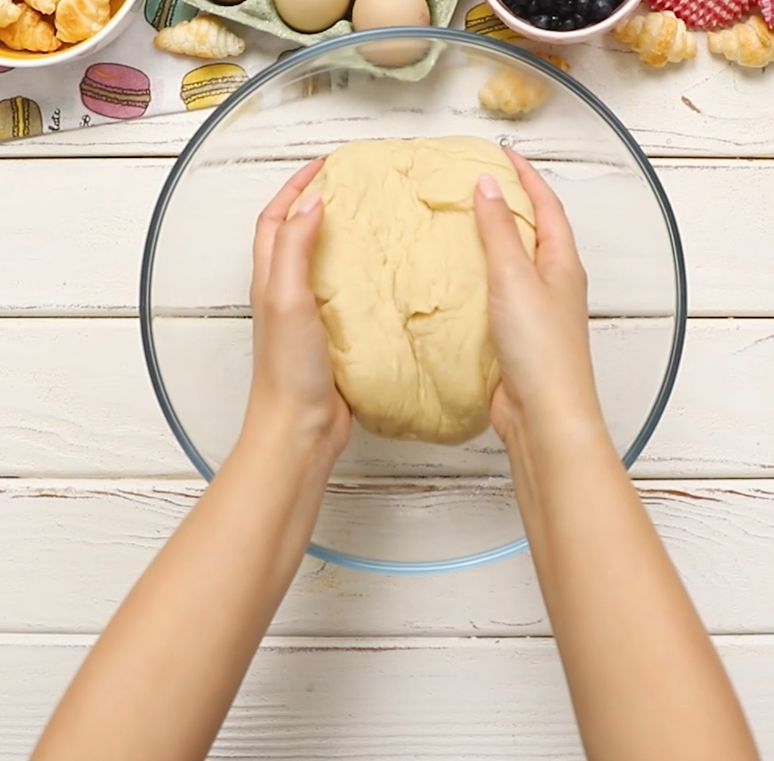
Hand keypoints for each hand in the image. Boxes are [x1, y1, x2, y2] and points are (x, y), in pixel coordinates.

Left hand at [244, 159, 350, 460]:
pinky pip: (342, 294)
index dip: (296, 187)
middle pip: (293, 235)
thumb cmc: (289, 368)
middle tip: (353, 188)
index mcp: (270, 280)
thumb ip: (295, 250)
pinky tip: (382, 277)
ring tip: (371, 222)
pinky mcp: (331, 337)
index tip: (327, 165)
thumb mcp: (288, 299)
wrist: (300, 426)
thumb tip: (312, 202)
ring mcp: (308, 316)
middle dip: (316, 204)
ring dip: (338, 238)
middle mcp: (285, 293)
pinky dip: (357, 276)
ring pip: (319, 264)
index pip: (276, 219)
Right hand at [474, 151, 601, 446]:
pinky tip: (453, 281)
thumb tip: (487, 185)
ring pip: (512, 266)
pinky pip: (495, 297)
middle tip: (475, 184)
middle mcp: (553, 284)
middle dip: (509, 205)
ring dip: (491, 243)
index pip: (546, 206)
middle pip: (532, 233)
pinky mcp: (515, 337)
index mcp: (561, 263)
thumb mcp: (514, 277)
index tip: (502, 153)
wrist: (541, 412)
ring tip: (458, 225)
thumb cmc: (538, 345)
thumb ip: (498, 232)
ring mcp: (534, 312)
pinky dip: (477, 281)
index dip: (527, 176)